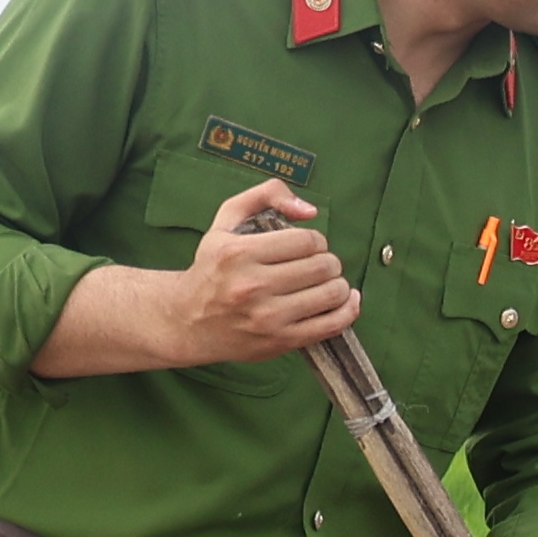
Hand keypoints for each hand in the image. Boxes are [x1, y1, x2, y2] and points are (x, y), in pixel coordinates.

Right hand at [178, 180, 359, 361]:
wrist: (189, 320)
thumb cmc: (212, 267)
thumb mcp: (226, 220)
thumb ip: (266, 195)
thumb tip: (310, 210)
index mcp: (238, 253)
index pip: (306, 241)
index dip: (316, 241)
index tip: (309, 247)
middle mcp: (252, 286)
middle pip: (323, 266)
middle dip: (328, 262)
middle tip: (318, 265)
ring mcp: (267, 317)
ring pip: (331, 294)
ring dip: (338, 285)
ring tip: (327, 282)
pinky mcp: (280, 341)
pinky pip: (332, 324)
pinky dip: (348, 310)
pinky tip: (346, 301)